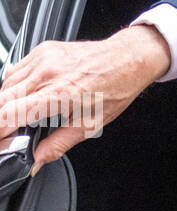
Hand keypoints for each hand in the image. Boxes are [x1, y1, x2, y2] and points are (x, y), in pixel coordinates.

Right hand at [0, 25, 172, 175]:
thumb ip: (58, 145)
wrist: (129, 58)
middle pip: (1, 99)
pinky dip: (13, 85)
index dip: (0, 131)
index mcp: (59, 93)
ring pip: (5, 84)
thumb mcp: (90, 124)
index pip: (10, 113)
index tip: (2, 141)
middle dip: (0, 119)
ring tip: (19, 115)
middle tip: (8, 132)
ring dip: (4, 102)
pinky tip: (24, 94)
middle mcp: (48, 72)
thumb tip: (37, 161)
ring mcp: (44, 58)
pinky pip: (15, 69)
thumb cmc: (115, 88)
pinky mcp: (43, 49)